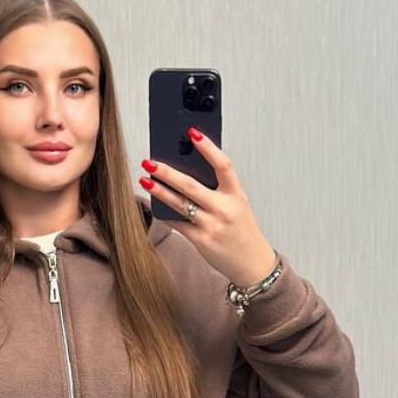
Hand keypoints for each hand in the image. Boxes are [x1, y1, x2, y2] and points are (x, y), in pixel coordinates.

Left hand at [139, 128, 278, 287]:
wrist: (252, 264)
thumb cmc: (243, 231)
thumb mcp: (237, 205)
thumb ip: (219, 190)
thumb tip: (189, 171)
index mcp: (236, 195)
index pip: (223, 165)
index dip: (208, 147)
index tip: (192, 133)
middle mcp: (224, 209)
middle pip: (191, 185)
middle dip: (167, 172)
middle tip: (150, 161)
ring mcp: (212, 226)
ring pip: (180, 204)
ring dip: (160, 191)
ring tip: (145, 180)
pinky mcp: (201, 241)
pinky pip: (178, 224)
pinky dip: (166, 214)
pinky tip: (155, 205)